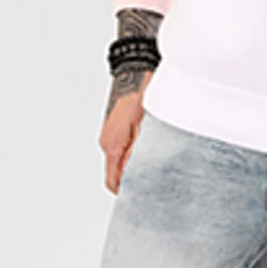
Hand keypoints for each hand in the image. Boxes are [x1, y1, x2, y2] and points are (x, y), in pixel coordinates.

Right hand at [100, 70, 152, 193]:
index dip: (128, 193)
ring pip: (122, 161)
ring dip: (137, 166)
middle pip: (118, 174)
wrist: (135, 69)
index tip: (144, 198)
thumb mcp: (145, 126)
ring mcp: (112, 134)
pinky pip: (125, 149)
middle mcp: (108, 142)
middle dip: (135, 181)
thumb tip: (142, 174)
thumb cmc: (141, 93)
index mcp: (112, 144)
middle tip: (157, 186)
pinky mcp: (118, 127)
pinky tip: (153, 150)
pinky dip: (136, 154)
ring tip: (158, 169)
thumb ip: (141, 152)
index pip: (113, 182)